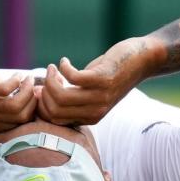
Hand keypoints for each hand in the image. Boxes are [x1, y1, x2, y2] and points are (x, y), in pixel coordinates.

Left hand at [0, 40, 35, 129]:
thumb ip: (9, 97)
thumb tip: (36, 96)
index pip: (20, 124)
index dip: (33, 110)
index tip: (37, 94)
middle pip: (21, 117)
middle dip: (33, 101)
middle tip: (34, 86)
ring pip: (15, 106)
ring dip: (27, 90)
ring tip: (27, 79)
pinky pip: (5, 90)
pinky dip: (15, 80)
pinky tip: (17, 74)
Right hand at [36, 37, 155, 124]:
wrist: (141, 61)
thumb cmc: (111, 75)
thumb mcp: (90, 92)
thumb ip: (70, 97)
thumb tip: (38, 93)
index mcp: (90, 118)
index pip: (54, 119)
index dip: (42, 103)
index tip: (40, 88)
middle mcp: (95, 111)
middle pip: (54, 109)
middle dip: (44, 91)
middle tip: (48, 76)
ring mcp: (99, 96)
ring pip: (60, 96)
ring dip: (50, 79)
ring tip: (53, 68)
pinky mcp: (102, 79)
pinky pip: (72, 77)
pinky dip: (64, 67)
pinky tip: (65, 61)